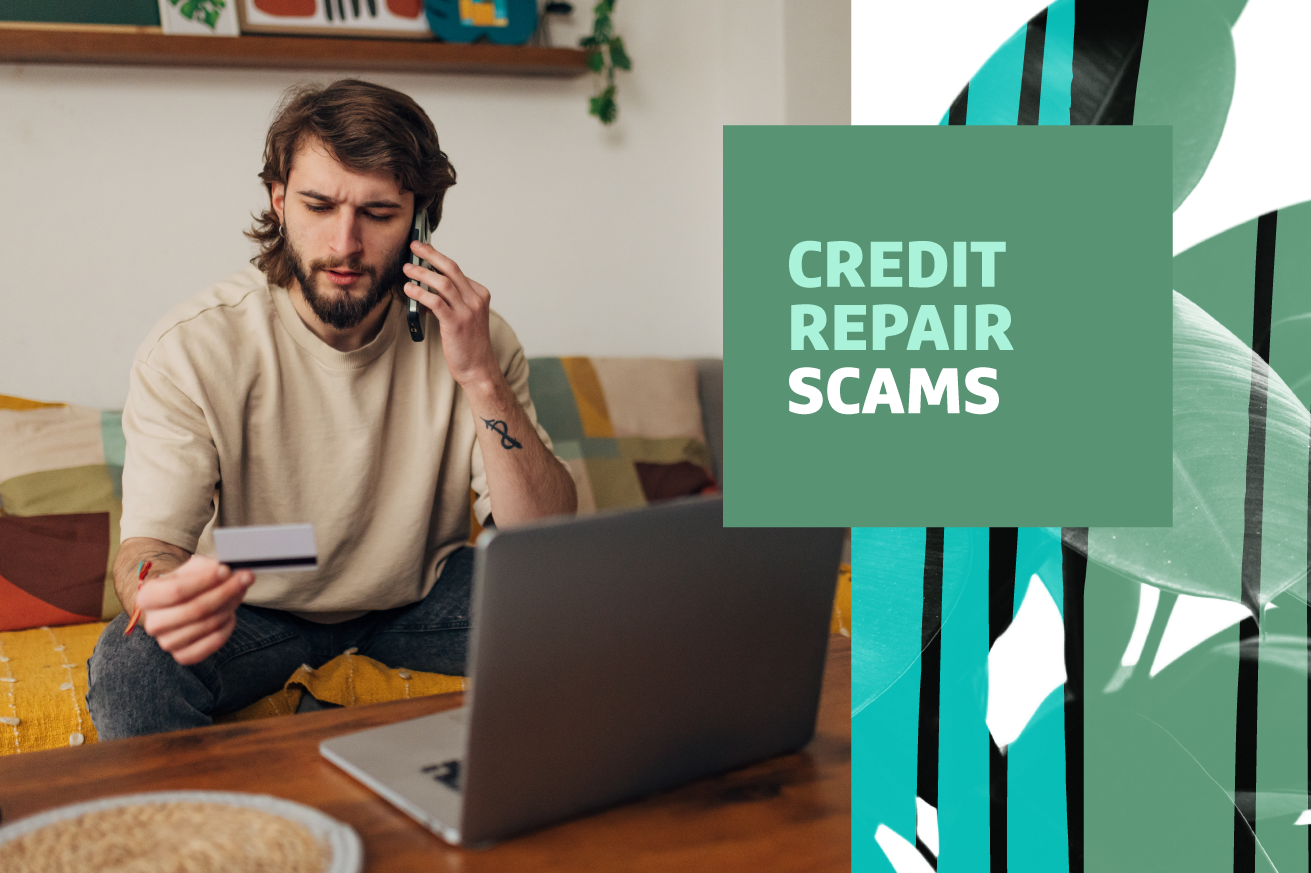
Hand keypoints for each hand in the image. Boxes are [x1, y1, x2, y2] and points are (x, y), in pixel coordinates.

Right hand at [136, 556, 254, 665]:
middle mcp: (153, 623)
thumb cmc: (187, 583)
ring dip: (229, 607)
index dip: (205, 581)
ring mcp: (167, 642)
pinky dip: (227, 628)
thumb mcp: (192, 568)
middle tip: (245, 578)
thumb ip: (207, 567)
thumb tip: (226, 571)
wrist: (180, 604)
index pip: (177, 591)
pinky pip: (212, 643)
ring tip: (238, 592)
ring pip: (207, 625)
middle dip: (225, 592)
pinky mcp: (183, 655)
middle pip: (195, 609)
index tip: (227, 570)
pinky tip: (230, 614)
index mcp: (147, 597)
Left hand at [402, 242, 499, 386]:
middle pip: (451, 269)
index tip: (423, 250)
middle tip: (414, 246)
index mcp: (480, 294)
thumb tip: (425, 287)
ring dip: (422, 273)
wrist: (478, 368)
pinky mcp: (456, 323)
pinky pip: (435, 302)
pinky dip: (420, 293)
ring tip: (407, 269)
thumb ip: (450, 300)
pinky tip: (409, 290)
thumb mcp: (465, 316)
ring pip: (443, 283)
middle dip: (431, 254)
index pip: (456, 270)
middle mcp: (476, 299)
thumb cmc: (469, 343)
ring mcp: (467, 311)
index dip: (437, 258)